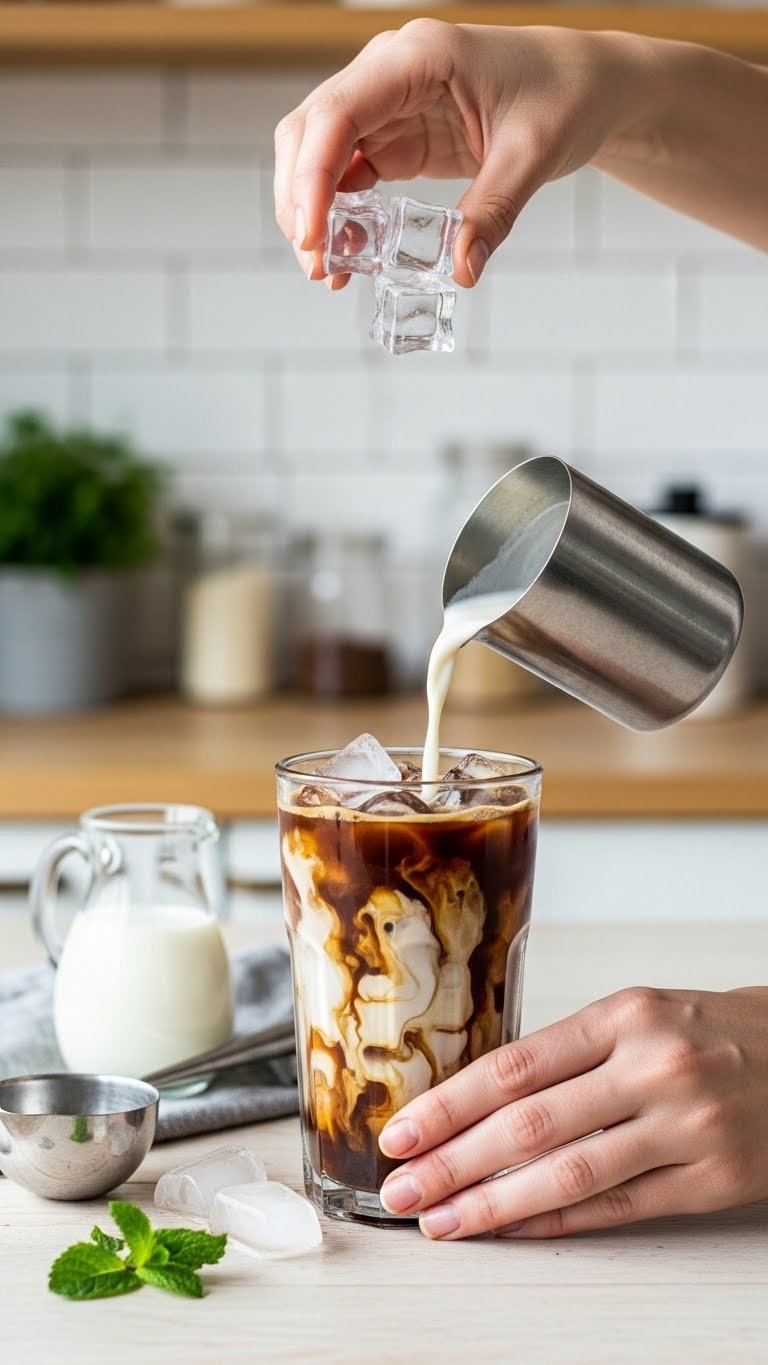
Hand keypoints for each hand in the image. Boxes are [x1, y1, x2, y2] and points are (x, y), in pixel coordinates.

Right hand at [274, 21, 653, 287]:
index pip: (338, 112)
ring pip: (319, 155)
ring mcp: (387, 105)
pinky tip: (348, 257)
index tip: (312, 236)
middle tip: (318, 265)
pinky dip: (340, 216)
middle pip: (310, 132)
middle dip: (301, 200)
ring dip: (314, 213)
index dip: (312, 176)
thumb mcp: (534, 156)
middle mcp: (390, 73)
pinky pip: (348, 176)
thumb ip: (494, 212)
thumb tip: (463, 271)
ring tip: (330, 272)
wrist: (587, 85)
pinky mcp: (396, 136)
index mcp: (419, 57)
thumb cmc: (566, 95)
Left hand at [377, 985, 767, 1238]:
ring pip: (570, 1174)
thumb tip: (474, 1102)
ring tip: (443, 1221)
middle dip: (454, 1161)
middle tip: (402, 1187)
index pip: (515, 1066)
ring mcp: (685, 1127)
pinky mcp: (711, 1179)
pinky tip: (514, 1229)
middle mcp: (653, 1068)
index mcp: (624, 1017)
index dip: (450, 1105)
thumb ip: (567, 1055)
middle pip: (531, 1124)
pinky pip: (619, 1208)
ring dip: (495, 1205)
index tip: (402, 1131)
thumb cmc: (705, 1032)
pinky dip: (559, 1222)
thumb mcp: (636, 1016)